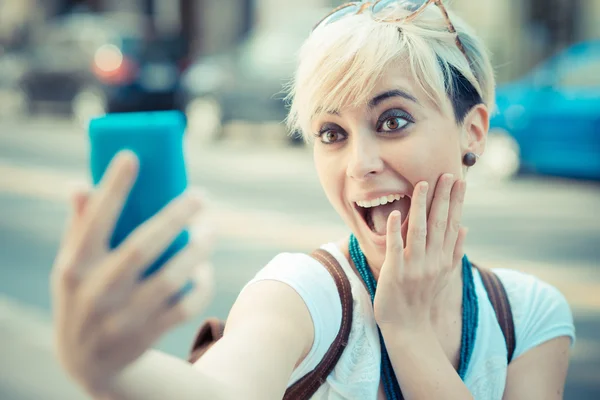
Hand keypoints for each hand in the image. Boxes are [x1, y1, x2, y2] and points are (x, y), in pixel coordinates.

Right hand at [50, 151, 213, 395]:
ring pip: (171, 278)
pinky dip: (201, 285)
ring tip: (211, 230)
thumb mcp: (71, 266)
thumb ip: (78, 226)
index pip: (92, 222)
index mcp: (73, 268)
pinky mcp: (148, 334)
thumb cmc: (83, 296)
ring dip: (197, 250)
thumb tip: (80, 184)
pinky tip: (205, 269)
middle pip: (141, 247)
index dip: (112, 188)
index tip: (133, 156)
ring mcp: (123, 317)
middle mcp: (96, 293)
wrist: (89, 362)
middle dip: (175, 216)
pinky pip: (185, 305)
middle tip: (201, 195)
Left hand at [373, 173, 466, 330]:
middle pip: (439, 224)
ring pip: (419, 231)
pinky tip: (395, 213)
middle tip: (446, 173)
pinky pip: (396, 247)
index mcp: (444, 260)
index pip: (453, 225)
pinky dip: (395, 230)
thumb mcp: (444, 276)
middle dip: (443, 197)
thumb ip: (454, 251)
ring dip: (421, 207)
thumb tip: (465, 226)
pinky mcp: (395, 272)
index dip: (456, 202)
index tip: (460, 181)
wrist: (408, 327)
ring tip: (423, 184)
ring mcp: (414, 266)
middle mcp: (433, 261)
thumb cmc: (423, 299)